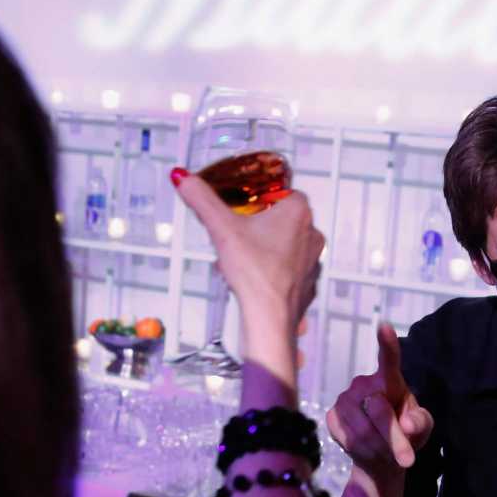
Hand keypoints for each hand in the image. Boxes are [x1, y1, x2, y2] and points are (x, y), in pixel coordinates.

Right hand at [174, 175, 323, 332]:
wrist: (270, 317)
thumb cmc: (255, 273)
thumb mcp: (222, 228)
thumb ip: (202, 199)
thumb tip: (183, 179)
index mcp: (298, 212)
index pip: (281, 192)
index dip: (259, 198)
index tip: (244, 207)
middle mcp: (312, 234)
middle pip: (281, 219)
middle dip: (257, 225)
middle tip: (237, 233)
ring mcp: (313, 260)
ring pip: (285, 245)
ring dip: (264, 248)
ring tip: (241, 257)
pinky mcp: (308, 283)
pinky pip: (289, 270)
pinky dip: (272, 271)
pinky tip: (253, 277)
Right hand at [326, 323, 434, 472]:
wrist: (381, 455)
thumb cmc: (405, 433)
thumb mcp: (421, 428)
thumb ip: (420, 423)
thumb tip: (407, 426)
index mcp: (390, 380)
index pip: (389, 359)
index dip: (387, 344)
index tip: (384, 326)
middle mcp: (364, 384)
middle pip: (380, 411)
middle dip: (395, 439)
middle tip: (408, 459)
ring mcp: (345, 399)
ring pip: (365, 430)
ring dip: (381, 449)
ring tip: (388, 453)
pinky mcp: (332, 417)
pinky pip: (349, 439)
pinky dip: (364, 453)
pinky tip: (369, 451)